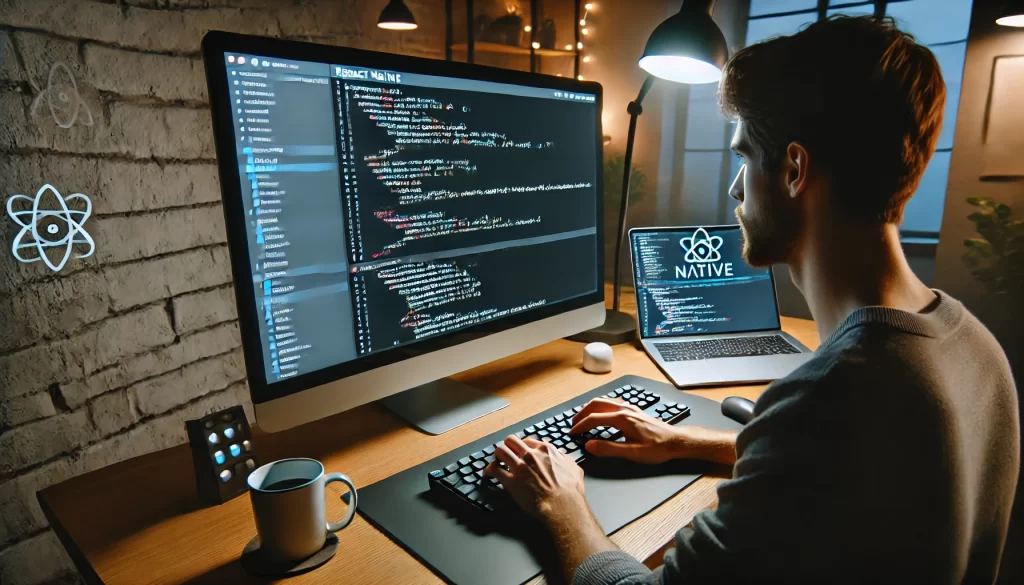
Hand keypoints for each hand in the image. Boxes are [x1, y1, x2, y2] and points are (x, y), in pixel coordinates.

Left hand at [483, 435, 588, 522]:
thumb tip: (562, 454)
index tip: (520, 452)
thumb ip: (565, 458)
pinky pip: (494, 469)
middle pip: (511, 441)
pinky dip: (489, 470)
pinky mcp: (511, 481)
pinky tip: (488, 475)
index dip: (522, 447)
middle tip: (506, 454)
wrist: (563, 506)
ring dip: (497, 456)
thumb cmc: (570, 491)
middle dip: (508, 446)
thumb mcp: (574, 468)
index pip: (528, 441)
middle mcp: (530, 455)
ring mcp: (519, 467)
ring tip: (496, 461)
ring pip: (500, 451)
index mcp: (546, 450)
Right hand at [569, 398, 685, 463]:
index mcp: (622, 418)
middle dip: (582, 413)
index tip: (571, 433)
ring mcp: (630, 408)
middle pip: (596, 404)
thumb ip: (609, 449)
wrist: (676, 441)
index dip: (580, 426)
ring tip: (583, 419)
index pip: (594, 419)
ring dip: (591, 408)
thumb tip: (589, 445)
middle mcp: (625, 409)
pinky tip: (601, 416)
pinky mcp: (634, 411)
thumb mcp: (632, 453)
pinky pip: (612, 404)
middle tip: (573, 424)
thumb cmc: (657, 448)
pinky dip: (601, 408)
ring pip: (604, 401)